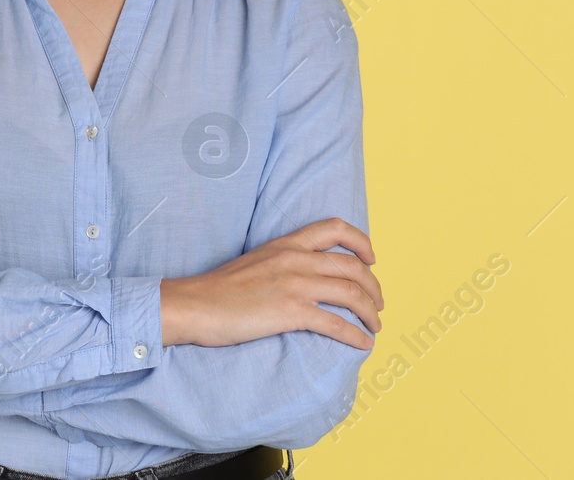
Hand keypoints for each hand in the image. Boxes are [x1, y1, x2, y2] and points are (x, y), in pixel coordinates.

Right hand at [162, 217, 382, 349]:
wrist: (195, 304)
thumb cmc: (219, 289)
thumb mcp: (255, 261)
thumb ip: (282, 263)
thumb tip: (304, 277)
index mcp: (286, 244)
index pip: (334, 228)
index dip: (361, 242)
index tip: (371, 259)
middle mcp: (295, 259)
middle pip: (352, 266)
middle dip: (374, 287)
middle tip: (379, 304)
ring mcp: (294, 285)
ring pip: (351, 293)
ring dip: (371, 312)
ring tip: (376, 327)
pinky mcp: (291, 312)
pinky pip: (336, 323)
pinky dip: (356, 335)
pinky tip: (363, 344)